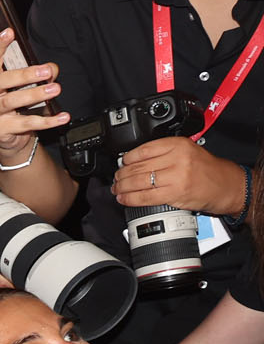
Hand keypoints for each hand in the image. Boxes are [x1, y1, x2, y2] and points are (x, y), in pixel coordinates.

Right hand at [0, 28, 69, 159]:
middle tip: (45, 71)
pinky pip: (26, 124)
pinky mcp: (1, 129)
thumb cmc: (13, 105)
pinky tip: (62, 116)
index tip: (9, 33)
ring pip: (12, 101)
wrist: (6, 136)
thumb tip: (52, 69)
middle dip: (24, 75)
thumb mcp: (23, 87)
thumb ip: (38, 74)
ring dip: (35, 94)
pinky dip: (47, 121)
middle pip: (1, 81)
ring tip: (54, 89)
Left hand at [113, 137, 247, 215]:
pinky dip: (130, 199)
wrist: (227, 186)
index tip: (121, 163)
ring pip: (138, 182)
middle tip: (116, 179)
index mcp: (178, 144)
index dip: (126, 159)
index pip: (142, 150)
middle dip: (121, 175)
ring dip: (122, 187)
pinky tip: (123, 198)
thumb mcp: (188, 150)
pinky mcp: (174, 194)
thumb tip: (134, 159)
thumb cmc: (207, 169)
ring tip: (117, 189)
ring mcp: (175, 177)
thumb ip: (164, 152)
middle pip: (137, 167)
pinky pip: (145, 196)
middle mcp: (177, 158)